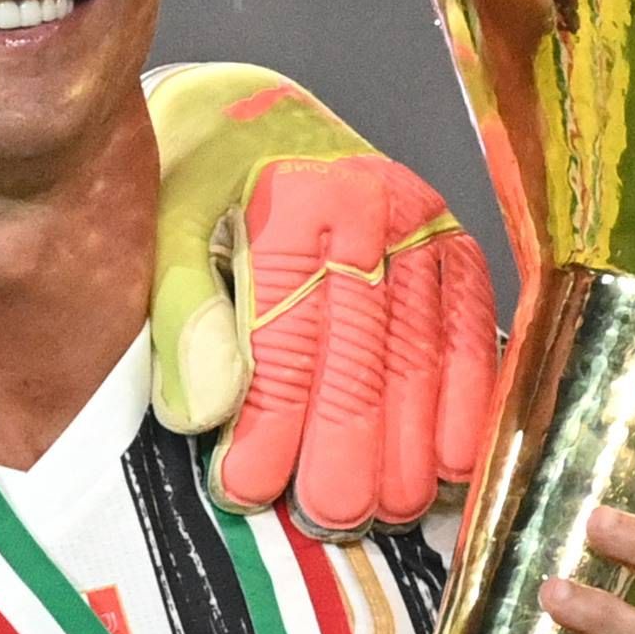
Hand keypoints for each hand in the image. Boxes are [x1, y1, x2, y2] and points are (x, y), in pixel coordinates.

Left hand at [144, 63, 500, 538]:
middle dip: (348, 449)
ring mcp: (425, 228)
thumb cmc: (201, 177)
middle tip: (330, 521)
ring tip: (384, 512)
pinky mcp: (455, 247)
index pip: (288, 335)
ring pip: (422, 356)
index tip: (247, 490)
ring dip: (409, 445)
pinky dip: (463, 404)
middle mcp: (375, 207)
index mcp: (295, 198)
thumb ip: (181, 309)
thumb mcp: (165, 224)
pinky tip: (452, 464)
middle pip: (366, 354)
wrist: (253, 112)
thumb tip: (203, 413)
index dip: (271, 422)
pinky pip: (469, 337)